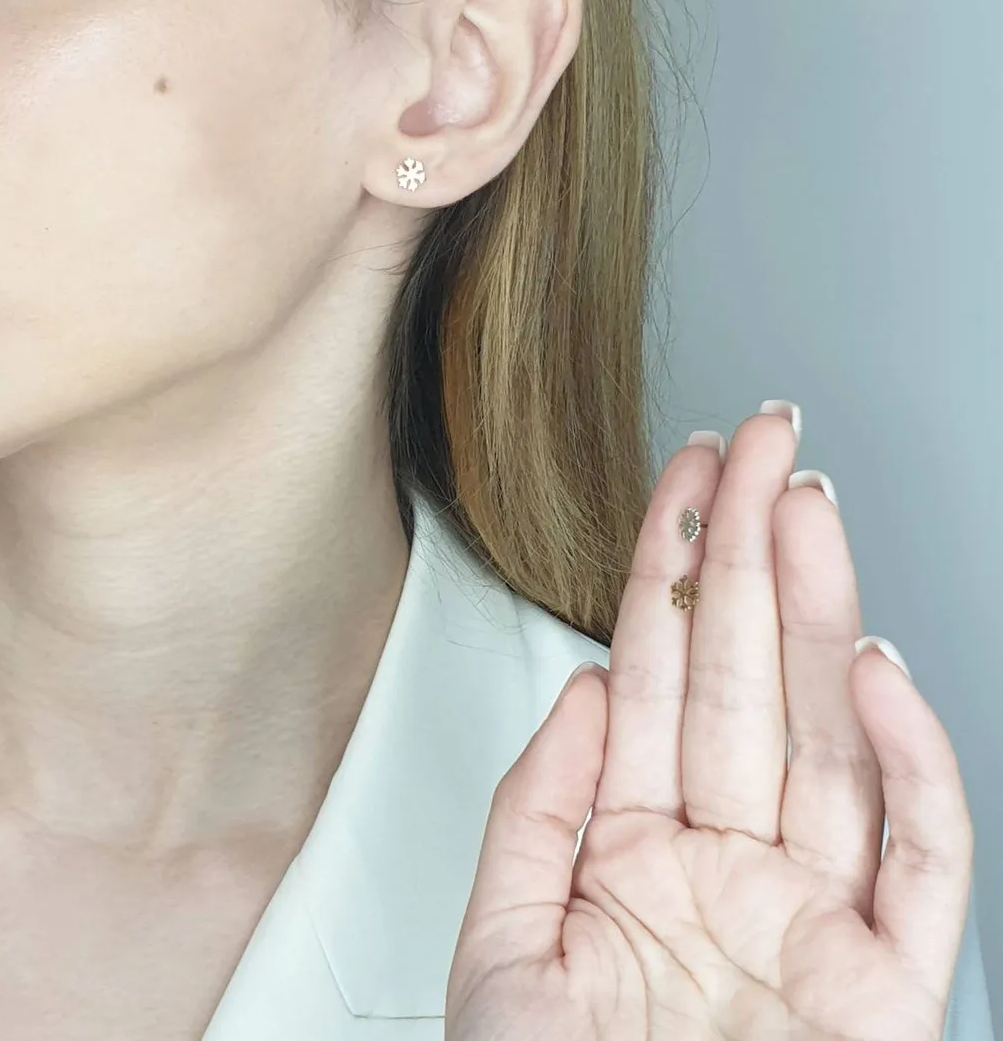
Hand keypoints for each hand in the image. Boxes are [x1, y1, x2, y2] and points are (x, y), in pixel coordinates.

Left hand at [445, 405, 973, 1040]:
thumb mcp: (506, 952)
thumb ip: (536, 807)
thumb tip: (585, 682)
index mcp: (636, 848)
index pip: (659, 673)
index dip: (670, 566)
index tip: (685, 475)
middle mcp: (728, 862)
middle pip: (747, 677)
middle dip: (751, 550)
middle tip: (763, 440)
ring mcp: (813, 914)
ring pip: (828, 733)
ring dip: (822, 616)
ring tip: (807, 505)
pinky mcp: (890, 984)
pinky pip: (919, 856)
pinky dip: (912, 760)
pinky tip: (882, 666)